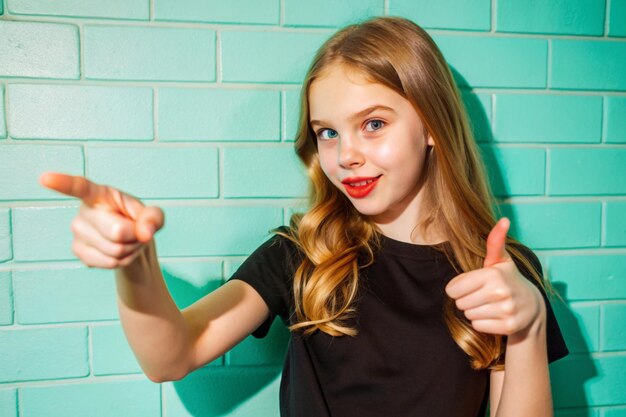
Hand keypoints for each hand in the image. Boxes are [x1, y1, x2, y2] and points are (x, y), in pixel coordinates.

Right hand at [39, 172, 164, 268]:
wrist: (130, 240)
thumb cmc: (138, 220)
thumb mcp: (152, 214)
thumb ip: (153, 218)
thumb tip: (144, 233)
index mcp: (99, 193)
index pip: (79, 187)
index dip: (62, 183)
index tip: (44, 178)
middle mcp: (83, 211)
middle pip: (117, 231)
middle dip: (135, 236)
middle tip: (134, 231)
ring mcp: (77, 232)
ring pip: (115, 250)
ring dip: (130, 250)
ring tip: (127, 240)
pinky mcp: (78, 251)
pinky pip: (109, 263)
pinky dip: (122, 261)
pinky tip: (118, 252)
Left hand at [444, 217, 545, 338]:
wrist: (532, 306)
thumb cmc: (508, 280)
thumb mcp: (500, 260)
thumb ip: (495, 241)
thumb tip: (504, 220)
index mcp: (493, 274)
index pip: (453, 289)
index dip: (458, 288)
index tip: (472, 286)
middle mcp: (500, 292)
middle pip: (460, 303)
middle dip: (467, 300)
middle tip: (481, 296)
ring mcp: (506, 310)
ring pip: (469, 315)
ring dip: (474, 312)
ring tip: (489, 305)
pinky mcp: (508, 327)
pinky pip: (478, 326)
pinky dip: (483, 323)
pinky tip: (494, 316)